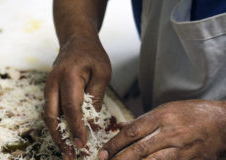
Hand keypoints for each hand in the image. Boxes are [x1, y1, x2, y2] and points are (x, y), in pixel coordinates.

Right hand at [43, 36, 110, 158]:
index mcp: (68, 76)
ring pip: (48, 116)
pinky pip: (51, 111)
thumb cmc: (92, 55)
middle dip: (60, 137)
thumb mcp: (102, 73)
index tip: (82, 144)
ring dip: (56, 134)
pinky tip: (65, 136)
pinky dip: (57, 125)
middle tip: (70, 155)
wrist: (76, 41)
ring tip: (67, 150)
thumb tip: (91, 125)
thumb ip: (96, 98)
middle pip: (51, 116)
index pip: (71, 108)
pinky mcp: (49, 91)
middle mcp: (53, 83)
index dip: (76, 128)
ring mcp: (48, 87)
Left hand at [98, 100, 225, 159]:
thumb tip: (122, 126)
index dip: (115, 143)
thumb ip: (143, 120)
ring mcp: (180, 149)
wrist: (223, 123)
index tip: (103, 152)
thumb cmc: (193, 114)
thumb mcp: (167, 109)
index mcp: (161, 116)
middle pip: (139, 148)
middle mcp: (169, 132)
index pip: (132, 131)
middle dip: (119, 158)